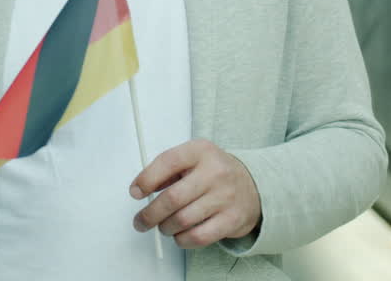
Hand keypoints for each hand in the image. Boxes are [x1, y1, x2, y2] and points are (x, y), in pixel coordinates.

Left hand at [129, 138, 260, 248]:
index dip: (146, 179)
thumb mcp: (193, 159)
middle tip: (141, 221)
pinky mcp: (232, 220)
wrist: (255, 186)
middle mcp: (215, 172)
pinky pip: (198, 237)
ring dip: (165, 227)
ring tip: (163, 226)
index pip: (168, 162)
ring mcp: (225, 197)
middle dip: (150, 214)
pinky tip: (179, 235)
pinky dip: (182, 240)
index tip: (135, 192)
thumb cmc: (215, 172)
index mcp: (201, 151)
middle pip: (173, 198)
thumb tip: (139, 188)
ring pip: (183, 220)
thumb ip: (167, 170)